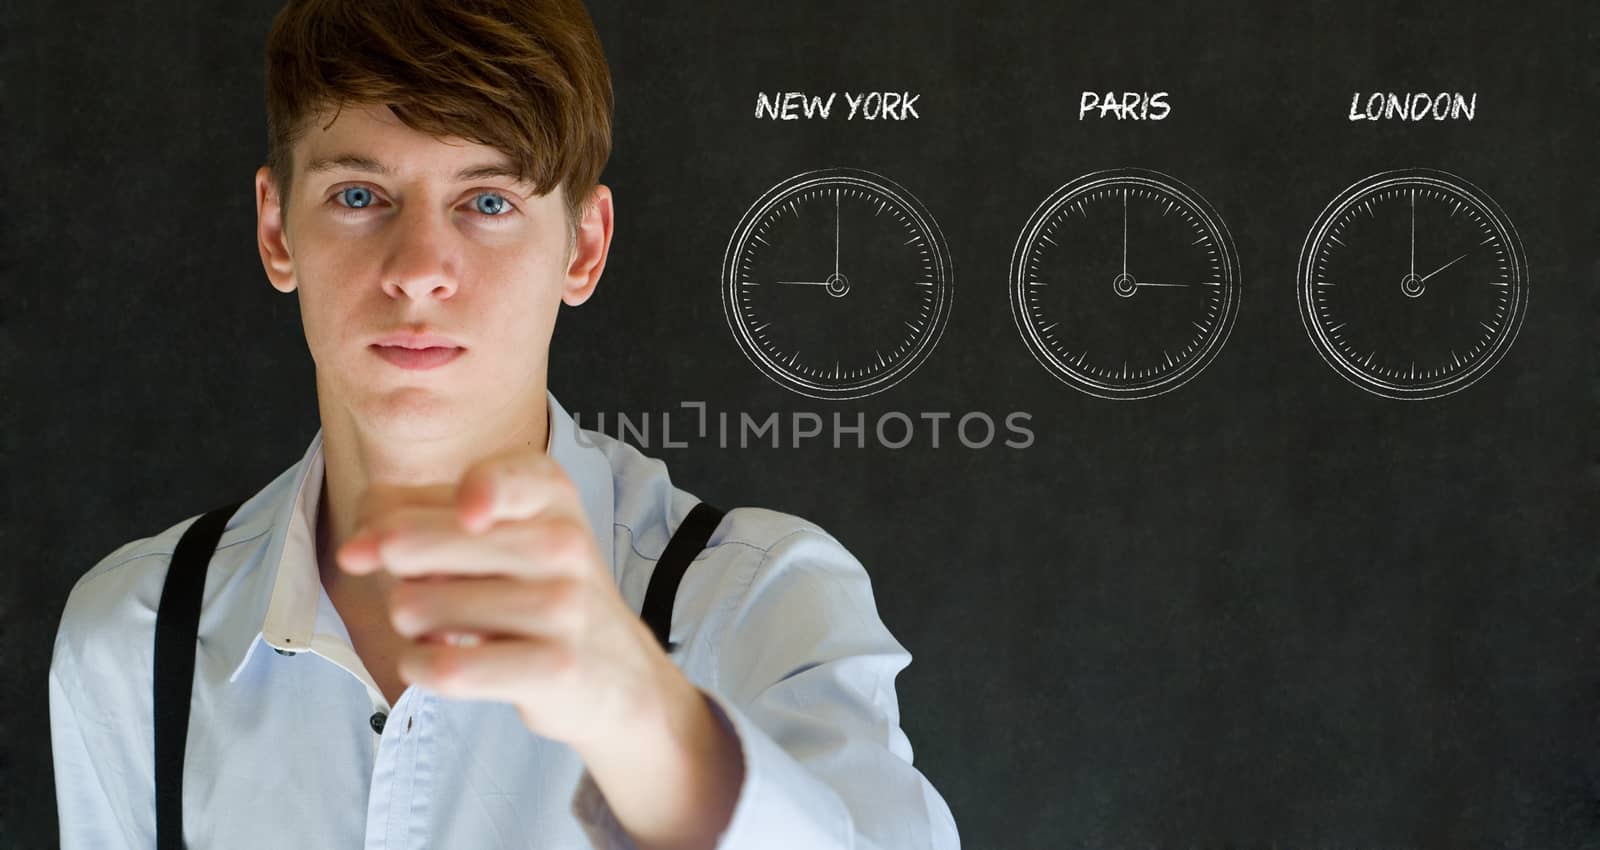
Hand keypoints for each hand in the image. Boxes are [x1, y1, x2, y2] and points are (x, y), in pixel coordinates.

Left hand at [334, 447, 681, 752]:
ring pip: (416, 607)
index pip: (493, 477)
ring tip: (444, 627)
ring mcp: (564, 606)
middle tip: (422, 587)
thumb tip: (354, 551)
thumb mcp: (498, 533)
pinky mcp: (554, 668)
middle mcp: (563, 541)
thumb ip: (415, 516)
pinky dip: (418, 667)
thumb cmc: (537, 590)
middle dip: (391, 573)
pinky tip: (438, 660)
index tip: (464, 515)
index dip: (462, 495)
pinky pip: (446, 668)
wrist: (615, 673)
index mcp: (548, 492)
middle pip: (411, 543)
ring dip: (408, 624)